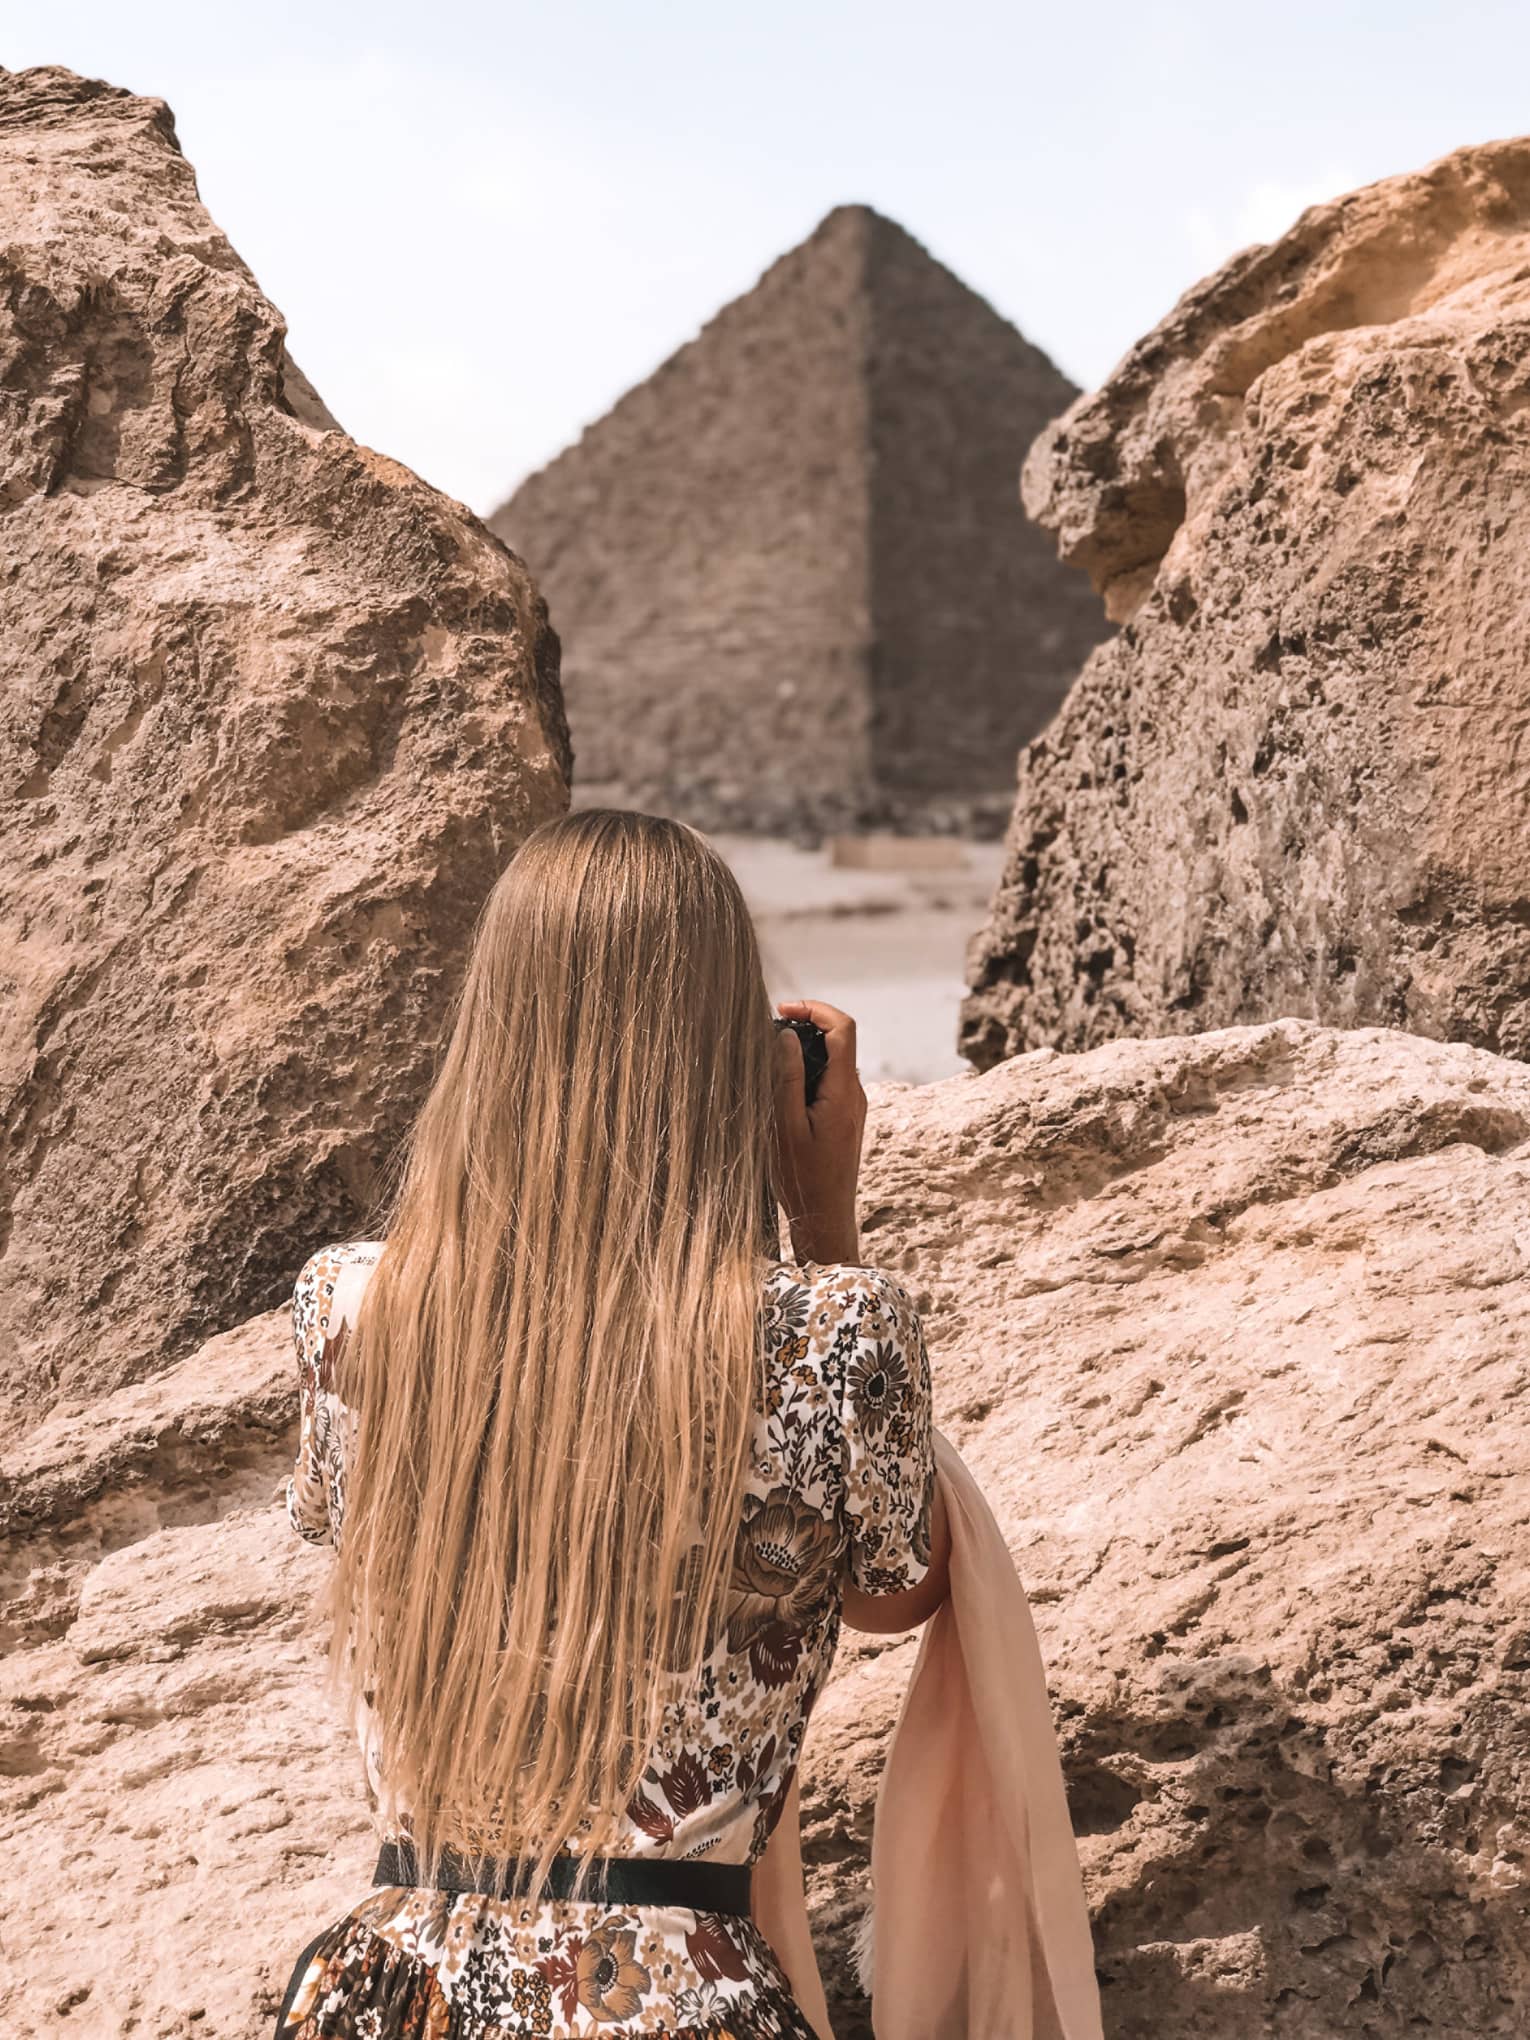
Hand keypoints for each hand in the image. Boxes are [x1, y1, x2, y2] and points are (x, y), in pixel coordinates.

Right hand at [771, 997, 866, 1265]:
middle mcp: (854, 1094)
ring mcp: (851, 1105)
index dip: (815, 1009)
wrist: (825, 1218)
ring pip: (832, 1059)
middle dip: (805, 1026)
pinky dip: (806, 1070)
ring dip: (803, 1049)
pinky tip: (780, 1084)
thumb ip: (788, 1078)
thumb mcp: (786, 1126)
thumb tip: (787, 1036)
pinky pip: (828, 1080)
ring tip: (768, 1057)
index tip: (782, 1010)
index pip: (843, 1029)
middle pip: (839, 1039)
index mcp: (843, 1091)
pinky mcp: (843, 1117)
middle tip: (767, 1031)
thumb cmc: (802, 1179)